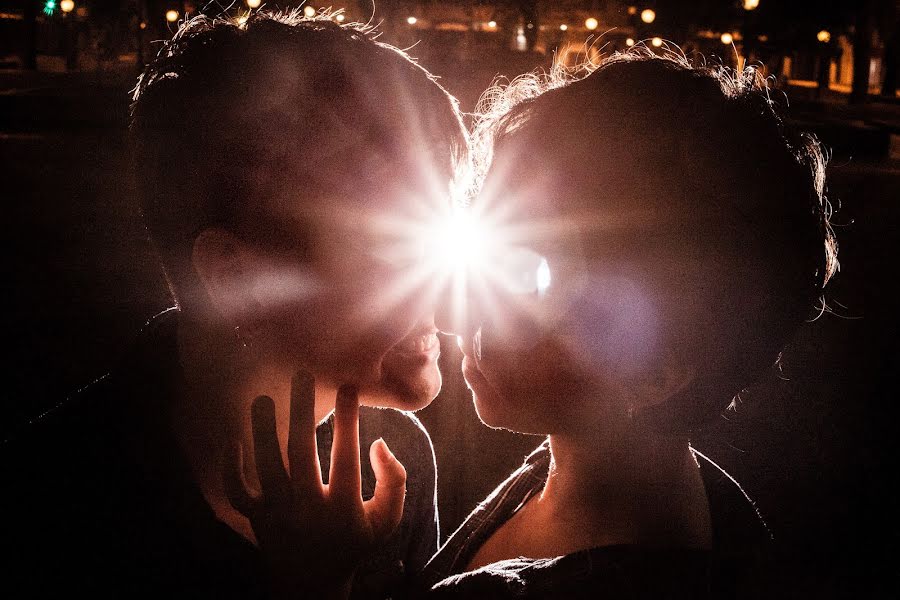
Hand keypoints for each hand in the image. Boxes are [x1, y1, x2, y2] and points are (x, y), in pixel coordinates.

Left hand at [223, 372, 406, 598]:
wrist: (311, 586)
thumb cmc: (354, 543)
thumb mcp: (385, 520)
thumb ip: (394, 482)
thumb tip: (379, 442)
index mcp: (343, 509)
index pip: (345, 456)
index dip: (348, 419)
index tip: (348, 386)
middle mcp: (309, 511)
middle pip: (301, 454)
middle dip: (302, 412)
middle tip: (301, 375)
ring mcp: (278, 515)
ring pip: (266, 467)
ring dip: (263, 431)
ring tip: (264, 398)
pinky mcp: (256, 520)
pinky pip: (237, 493)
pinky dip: (232, 467)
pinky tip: (234, 438)